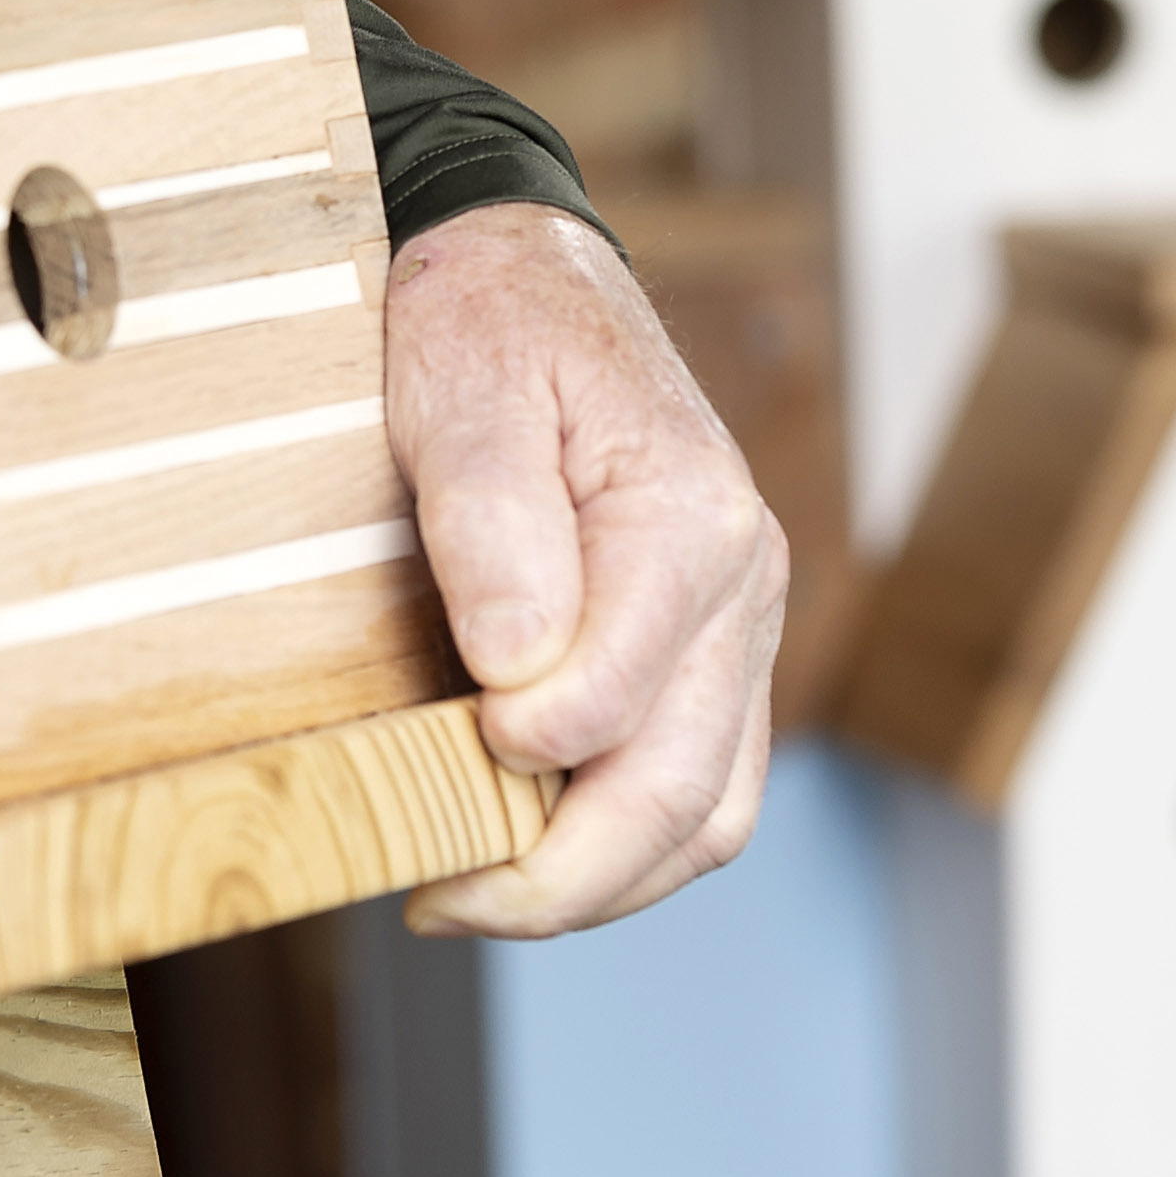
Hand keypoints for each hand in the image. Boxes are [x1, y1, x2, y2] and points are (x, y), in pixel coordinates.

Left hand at [377, 200, 787, 938]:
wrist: (529, 273)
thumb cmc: (486, 323)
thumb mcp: (463, 390)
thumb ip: (493, 524)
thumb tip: (517, 674)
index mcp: (691, 521)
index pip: (623, 698)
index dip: (523, 758)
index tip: (431, 763)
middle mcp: (744, 586)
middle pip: (684, 792)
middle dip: (563, 878)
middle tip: (441, 904)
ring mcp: (739, 627)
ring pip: (708, 813)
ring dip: (600, 882)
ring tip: (476, 899)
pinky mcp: (714, 653)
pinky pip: (701, 786)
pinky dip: (626, 846)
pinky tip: (529, 852)